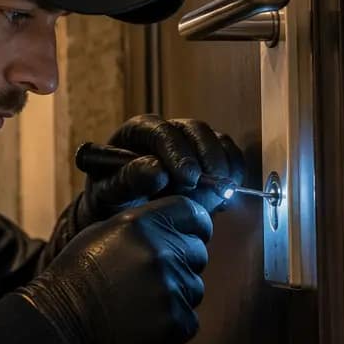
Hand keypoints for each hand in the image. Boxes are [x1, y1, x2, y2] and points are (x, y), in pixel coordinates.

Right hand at [21, 196, 211, 343]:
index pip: (193, 213)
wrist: (61, 322)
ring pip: (193, 287)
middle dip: (181, 261)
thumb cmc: (77, 276)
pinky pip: (188, 318)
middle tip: (147, 276)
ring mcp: (171, 287)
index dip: (192, 225)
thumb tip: (174, 226)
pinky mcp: (176, 320)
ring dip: (173, 293)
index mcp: (142, 224)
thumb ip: (143, 226)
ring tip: (137, 301)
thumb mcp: (102, 233)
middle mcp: (161, 251)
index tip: (187, 235)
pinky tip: (141, 321)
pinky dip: (170, 322)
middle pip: (197, 251)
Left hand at [97, 114, 246, 213]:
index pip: (161, 130)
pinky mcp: (210, 158)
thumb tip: (158, 170)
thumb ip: (129, 180)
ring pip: (216, 141)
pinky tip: (224, 198)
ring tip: (217, 196)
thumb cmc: (112, 198)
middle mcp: (168, 131)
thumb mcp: (109, 192)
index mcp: (138, 131)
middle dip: (206, 159)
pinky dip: (233, 174)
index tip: (189, 178)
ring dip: (222, 168)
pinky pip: (230, 156)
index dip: (178, 152)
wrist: (125, 212)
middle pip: (195, 130)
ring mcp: (191, 142)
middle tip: (208, 189)